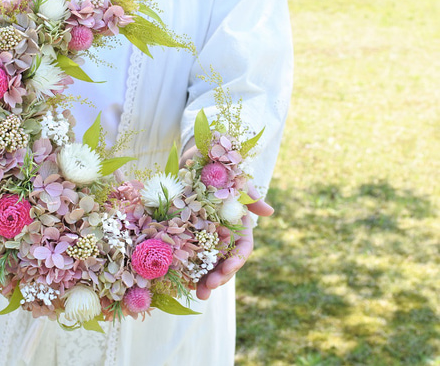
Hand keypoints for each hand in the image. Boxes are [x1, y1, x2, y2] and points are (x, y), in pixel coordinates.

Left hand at [179, 140, 273, 299]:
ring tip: (196, 293)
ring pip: (206, 262)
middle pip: (224, 262)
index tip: (225, 272)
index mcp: (238, 224)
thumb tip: (269, 211)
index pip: (242, 249)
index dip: (235, 263)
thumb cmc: (220, 165)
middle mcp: (222, 233)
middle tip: (205, 290)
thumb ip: (249, 195)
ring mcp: (203, 234)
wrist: (195, 155)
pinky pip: (186, 253)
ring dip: (202, 279)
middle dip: (217, 278)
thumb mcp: (235, 178)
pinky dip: (185, 267)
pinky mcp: (185, 231)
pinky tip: (179, 279)